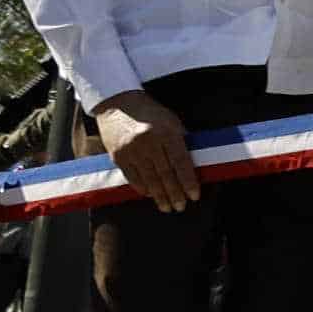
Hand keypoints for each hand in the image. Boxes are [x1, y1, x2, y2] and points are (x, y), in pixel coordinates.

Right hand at [93, 91, 199, 211]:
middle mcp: (148, 142)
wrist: (118, 103)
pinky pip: (132, 177)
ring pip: (149, 179)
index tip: (195, 195)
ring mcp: (131, 150)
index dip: (188, 181)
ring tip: (167, 207)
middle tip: (181, 207)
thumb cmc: (151, 113)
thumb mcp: (172, 121)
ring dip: (159, 196)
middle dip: (174, 193)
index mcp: (166, 132)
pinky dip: (142, 188)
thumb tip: (193, 165)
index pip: (181, 162)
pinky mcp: (118, 156)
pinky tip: (150, 195)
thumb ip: (182, 141)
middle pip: (165, 174)